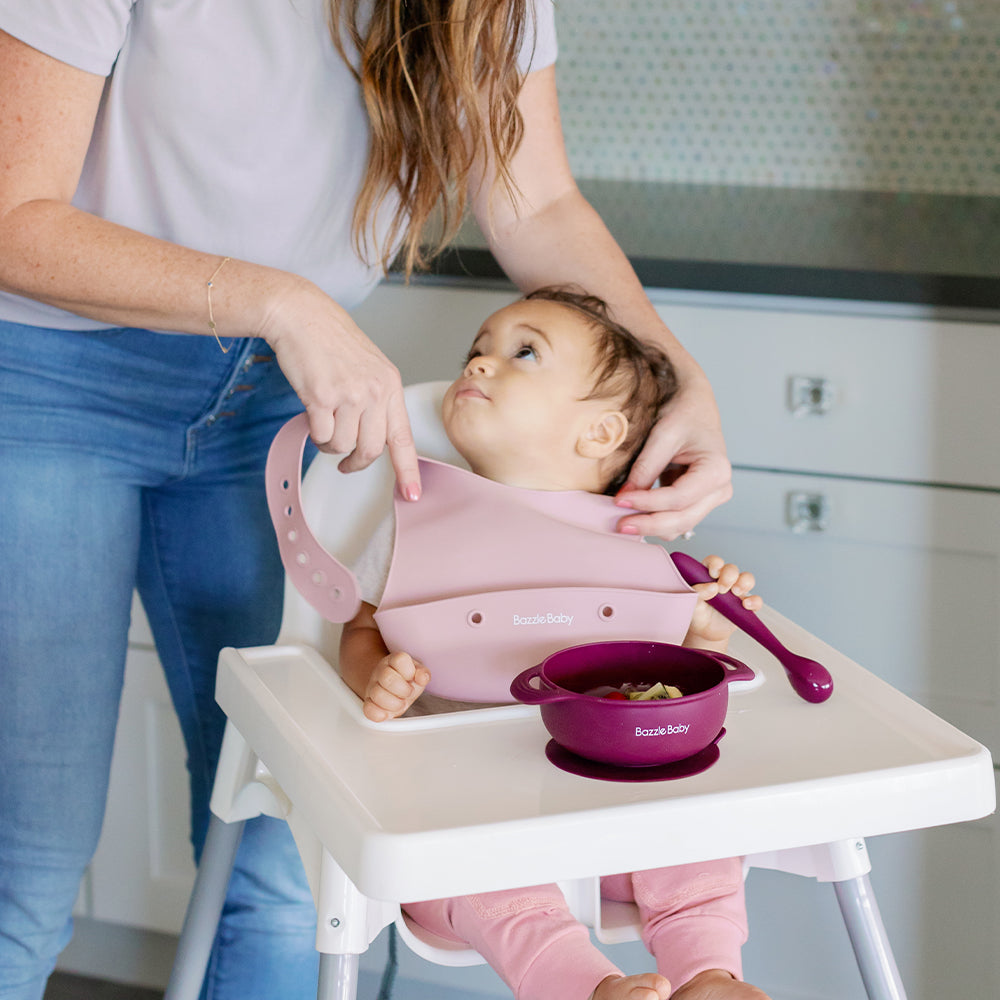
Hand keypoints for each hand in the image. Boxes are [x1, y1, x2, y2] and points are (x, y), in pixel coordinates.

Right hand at [260, 277, 421, 499]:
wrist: (301, 315)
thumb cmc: (332, 341)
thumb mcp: (369, 367)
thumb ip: (377, 401)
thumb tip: (374, 441)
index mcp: (390, 385)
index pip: (403, 437)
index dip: (408, 470)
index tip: (412, 495)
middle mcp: (374, 391)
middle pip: (371, 450)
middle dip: (356, 462)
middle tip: (346, 463)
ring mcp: (348, 395)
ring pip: (343, 446)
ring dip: (331, 445)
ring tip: (325, 424)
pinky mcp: (320, 397)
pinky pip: (321, 436)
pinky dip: (315, 435)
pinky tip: (313, 416)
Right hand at [362, 651, 429, 721]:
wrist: (394, 690)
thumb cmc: (407, 680)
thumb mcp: (418, 674)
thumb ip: (423, 674)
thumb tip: (422, 678)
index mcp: (395, 661)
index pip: (399, 659)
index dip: (409, 672)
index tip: (412, 679)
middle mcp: (381, 671)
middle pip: (386, 677)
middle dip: (403, 690)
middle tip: (408, 693)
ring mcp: (372, 687)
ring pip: (377, 694)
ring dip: (393, 703)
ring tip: (401, 703)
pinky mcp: (368, 703)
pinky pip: (368, 710)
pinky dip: (380, 714)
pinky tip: (388, 713)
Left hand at [614, 374, 731, 539]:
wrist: (693, 406)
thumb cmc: (685, 413)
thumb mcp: (663, 434)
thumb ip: (646, 466)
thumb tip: (625, 496)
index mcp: (717, 470)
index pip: (679, 498)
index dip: (647, 503)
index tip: (620, 501)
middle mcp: (719, 489)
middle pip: (682, 519)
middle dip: (649, 524)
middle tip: (619, 524)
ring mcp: (710, 499)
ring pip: (679, 526)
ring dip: (651, 527)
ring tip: (623, 521)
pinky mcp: (696, 502)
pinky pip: (675, 521)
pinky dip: (655, 521)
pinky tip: (634, 516)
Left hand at [684, 555, 760, 649]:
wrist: (705, 633)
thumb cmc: (696, 614)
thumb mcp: (691, 603)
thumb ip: (697, 593)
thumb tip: (712, 587)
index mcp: (708, 575)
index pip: (714, 561)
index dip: (716, 563)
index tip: (713, 573)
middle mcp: (724, 580)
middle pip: (732, 569)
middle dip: (728, 576)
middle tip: (721, 589)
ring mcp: (736, 592)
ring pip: (747, 578)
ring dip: (744, 582)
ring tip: (736, 593)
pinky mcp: (746, 606)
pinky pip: (757, 600)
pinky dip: (754, 601)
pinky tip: (746, 605)